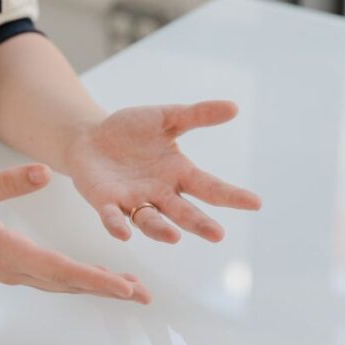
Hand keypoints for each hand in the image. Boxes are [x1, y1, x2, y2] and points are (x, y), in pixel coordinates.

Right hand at [0, 163, 150, 303]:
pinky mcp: (9, 264)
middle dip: (106, 290)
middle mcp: (12, 267)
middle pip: (68, 283)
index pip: (59, 269)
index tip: (124, 286)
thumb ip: (6, 182)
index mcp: (6, 250)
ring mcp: (10, 270)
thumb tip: (43, 173)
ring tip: (129, 289)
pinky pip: (51, 278)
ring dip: (95, 287)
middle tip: (142, 295)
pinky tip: (93, 277)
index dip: (94, 278)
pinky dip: (77, 279)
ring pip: (61, 283)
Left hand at [63, 100, 260, 243]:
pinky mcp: (106, 203)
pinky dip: (118, 225)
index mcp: (178, 174)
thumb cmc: (130, 130)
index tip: (255, 202)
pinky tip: (124, 233)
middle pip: (183, 213)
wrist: (89, 137)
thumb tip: (234, 107)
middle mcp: (159, 193)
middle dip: (200, 224)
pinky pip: (113, 218)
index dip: (231, 196)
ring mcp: (133, 201)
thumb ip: (196, 115)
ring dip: (162, 230)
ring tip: (175, 237)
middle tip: (218, 235)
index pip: (209, 187)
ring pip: (151, 221)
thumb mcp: (165, 117)